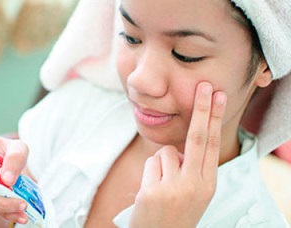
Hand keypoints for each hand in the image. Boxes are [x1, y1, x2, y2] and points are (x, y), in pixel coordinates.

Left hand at [130, 82, 226, 227]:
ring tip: (162, 187)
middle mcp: (196, 185)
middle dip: (202, 109)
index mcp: (208, 184)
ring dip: (161, 166)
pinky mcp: (154, 192)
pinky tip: (152, 194)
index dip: (213, 118)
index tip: (217, 96)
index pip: (211, 144)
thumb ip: (191, 169)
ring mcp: (175, 188)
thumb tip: (180, 149)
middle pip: (198, 137)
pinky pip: (152, 164)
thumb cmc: (175, 212)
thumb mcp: (193, 193)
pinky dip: (151, 175)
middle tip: (206, 86)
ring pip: (166, 153)